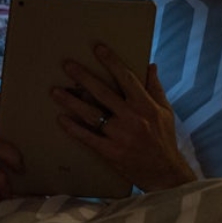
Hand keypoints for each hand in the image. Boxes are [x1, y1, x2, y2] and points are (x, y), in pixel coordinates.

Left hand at [52, 44, 195, 192]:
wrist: (165, 174)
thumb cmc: (164, 139)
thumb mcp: (165, 111)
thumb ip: (155, 87)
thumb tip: (150, 65)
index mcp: (145, 105)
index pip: (126, 78)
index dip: (112, 62)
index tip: (98, 48)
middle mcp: (132, 118)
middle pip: (103, 93)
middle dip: (84, 77)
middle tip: (67, 65)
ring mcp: (120, 136)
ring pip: (91, 114)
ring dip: (71, 102)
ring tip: (55, 91)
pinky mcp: (111, 153)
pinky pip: (88, 138)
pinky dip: (74, 128)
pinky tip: (61, 118)